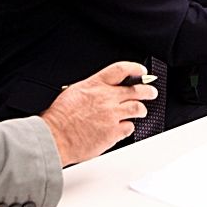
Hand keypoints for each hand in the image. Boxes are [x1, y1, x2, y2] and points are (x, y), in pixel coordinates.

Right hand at [40, 62, 157, 166]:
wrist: (55, 137)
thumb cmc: (60, 117)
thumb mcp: (74, 91)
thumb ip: (93, 88)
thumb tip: (103, 88)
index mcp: (95, 85)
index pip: (121, 70)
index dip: (135, 69)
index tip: (142, 71)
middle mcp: (107, 98)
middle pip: (136, 90)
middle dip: (147, 91)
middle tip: (151, 92)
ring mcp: (112, 115)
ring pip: (137, 109)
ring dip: (141, 110)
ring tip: (141, 111)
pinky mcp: (113, 132)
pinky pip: (129, 128)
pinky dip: (128, 127)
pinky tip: (123, 128)